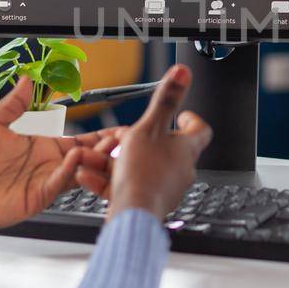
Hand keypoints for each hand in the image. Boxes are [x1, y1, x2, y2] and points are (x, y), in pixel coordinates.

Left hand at [0, 77, 116, 235]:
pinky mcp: (35, 197)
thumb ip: (15, 103)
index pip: (78, 140)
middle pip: (85, 157)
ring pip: (77, 171)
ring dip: (93, 159)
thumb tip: (28, 79)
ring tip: (110, 147)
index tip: (119, 129)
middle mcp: (45, 165)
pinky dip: (70, 171)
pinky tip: (76, 157)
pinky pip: (58, 183)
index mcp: (40, 146)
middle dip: (106, 149)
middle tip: (125, 140)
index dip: (99, 135)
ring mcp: (42, 182)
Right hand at [106, 64, 212, 221]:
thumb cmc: (144, 174)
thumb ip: (165, 100)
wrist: (134, 214)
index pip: (199, 130)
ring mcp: (165, 187)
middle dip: (140, 138)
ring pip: (141, 166)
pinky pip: (128, 184)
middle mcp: (180, 169)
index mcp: (186, 149)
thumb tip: (183, 72)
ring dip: (118, 159)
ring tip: (98, 156)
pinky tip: (89, 176)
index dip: (189, 119)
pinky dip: (109, 179)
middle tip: (124, 135)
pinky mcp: (147, 201)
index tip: (180, 115)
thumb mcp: (149, 127)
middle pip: (164, 148)